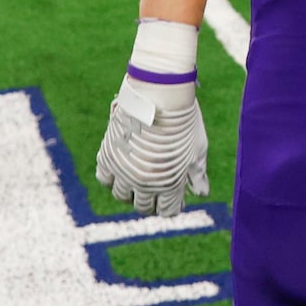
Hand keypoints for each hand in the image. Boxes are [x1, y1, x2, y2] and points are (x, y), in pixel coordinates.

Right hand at [98, 72, 209, 215]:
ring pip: (122, 195)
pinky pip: (105, 178)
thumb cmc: (183, 120)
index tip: (174, 198)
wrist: (158, 95)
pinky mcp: (109, 156)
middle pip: (143, 206)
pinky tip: (122, 168)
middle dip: (151, 201)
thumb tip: (201, 194)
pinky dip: (112, 177)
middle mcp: (145, 183)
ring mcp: (124, 171)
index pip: (167, 211)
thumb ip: (197, 174)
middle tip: (155, 190)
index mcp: (170, 184)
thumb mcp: (198, 149)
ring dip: (131, 191)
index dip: (172, 206)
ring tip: (138, 179)